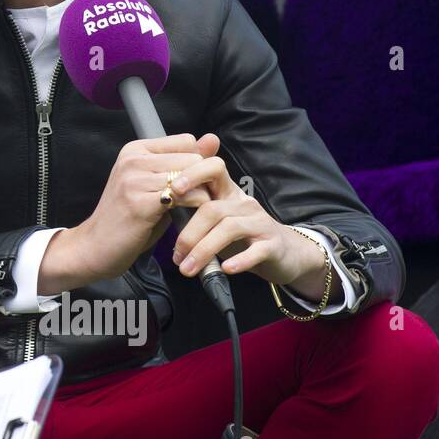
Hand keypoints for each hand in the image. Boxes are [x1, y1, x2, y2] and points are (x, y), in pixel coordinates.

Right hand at [74, 133, 216, 280]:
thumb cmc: (128, 217)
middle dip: (203, 180)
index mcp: (134, 150)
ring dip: (202, 195)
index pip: (186, 141)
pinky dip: (195, 208)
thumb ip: (183, 162)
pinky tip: (190, 219)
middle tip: (202, 200)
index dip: (197, 163)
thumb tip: (213, 139)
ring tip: (197, 210)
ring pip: (191, 176)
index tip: (194, 184)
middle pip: (192, 158)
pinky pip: (185, 197)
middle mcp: (132, 160)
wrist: (96, 245)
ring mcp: (134, 181)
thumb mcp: (156, 184)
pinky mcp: (139, 203)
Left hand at [168, 132, 319, 286]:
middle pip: (212, 209)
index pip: (213, 169)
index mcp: (227, 192)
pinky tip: (225, 269)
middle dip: (189, 234)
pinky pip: (256, 251)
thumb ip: (191, 212)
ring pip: (228, 229)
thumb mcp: (216, 221)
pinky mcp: (273, 245)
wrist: (284, 254)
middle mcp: (243, 203)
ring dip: (204, 250)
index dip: (192, 175)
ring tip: (187, 269)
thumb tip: (154, 211)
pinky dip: (239, 260)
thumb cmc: (241, 236)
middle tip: (175, 257)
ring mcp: (260, 223)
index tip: (172, 190)